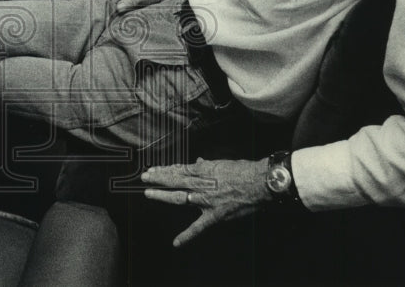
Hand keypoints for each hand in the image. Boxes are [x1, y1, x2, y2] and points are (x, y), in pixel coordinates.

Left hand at [142, 157, 270, 246]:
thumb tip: (198, 163)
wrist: (260, 183)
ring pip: (179, 197)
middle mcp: (201, 184)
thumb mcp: (223, 163)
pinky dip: (187, 235)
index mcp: (204, 171)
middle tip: (144, 177)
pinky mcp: (214, 214)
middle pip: (175, 180)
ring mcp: (205, 200)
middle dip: (158, 179)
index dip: (165, 170)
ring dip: (163, 195)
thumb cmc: (244, 171)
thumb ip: (207, 166)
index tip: (153, 170)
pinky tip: (176, 242)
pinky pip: (199, 227)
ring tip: (148, 193)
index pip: (179, 170)